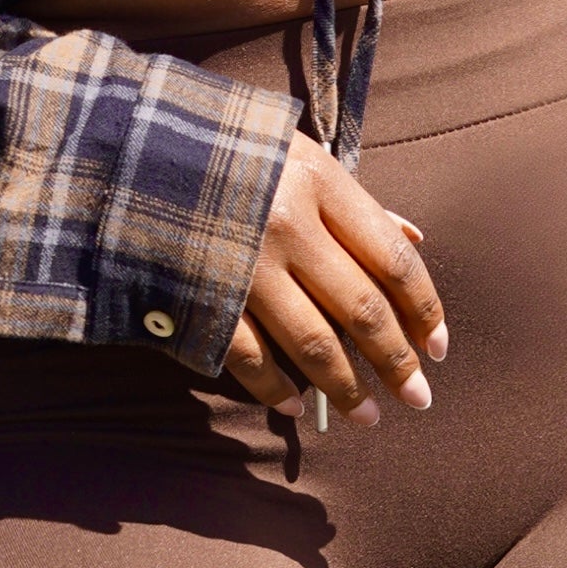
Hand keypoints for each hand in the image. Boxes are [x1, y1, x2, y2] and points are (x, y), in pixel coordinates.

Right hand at [222, 137, 445, 423]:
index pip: (392, 259)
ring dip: (347, 388)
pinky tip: (296, 407)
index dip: (423, 309)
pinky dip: (275, 389)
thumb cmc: (228, 150)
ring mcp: (243, 264)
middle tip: (418, 398)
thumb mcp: (296, 155)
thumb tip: (414, 240)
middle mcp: (287, 223)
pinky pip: (250, 357)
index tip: (438, 347)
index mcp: (319, 181)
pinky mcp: (202, 294)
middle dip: (396, 362)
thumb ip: (354, 201)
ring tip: (369, 417)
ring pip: (313, 343)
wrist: (128, 150)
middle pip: (362, 309)